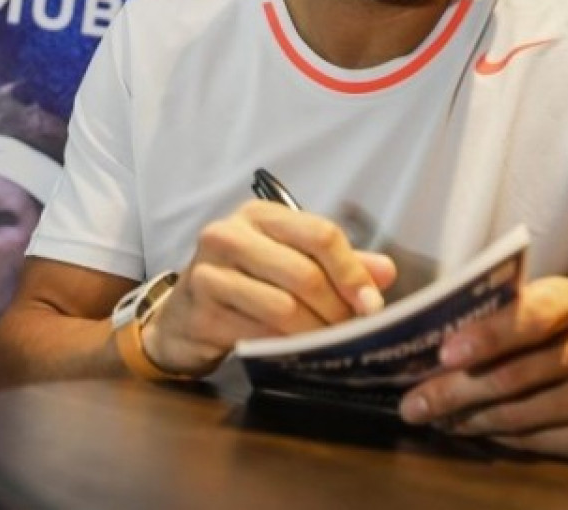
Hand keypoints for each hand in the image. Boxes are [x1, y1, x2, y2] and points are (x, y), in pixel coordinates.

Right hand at [142, 199, 395, 376]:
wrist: (181, 316)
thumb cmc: (243, 283)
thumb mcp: (288, 262)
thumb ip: (337, 264)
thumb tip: (386, 272)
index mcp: (260, 215)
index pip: (320, 233)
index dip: (352, 271)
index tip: (371, 304)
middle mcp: (229, 234)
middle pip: (304, 273)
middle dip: (336, 309)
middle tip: (351, 332)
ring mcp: (209, 271)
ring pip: (283, 307)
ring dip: (314, 332)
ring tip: (327, 345)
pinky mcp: (200, 309)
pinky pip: (257, 333)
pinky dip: (284, 346)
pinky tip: (295, 352)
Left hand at [399, 276, 567, 458]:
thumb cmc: (564, 333)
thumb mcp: (539, 307)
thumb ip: (494, 315)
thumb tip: (424, 342)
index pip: (530, 316)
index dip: (487, 336)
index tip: (445, 354)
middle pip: (515, 375)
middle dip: (454, 391)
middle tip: (412, 404)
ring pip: (521, 413)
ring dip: (468, 419)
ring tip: (433, 419)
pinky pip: (537, 441)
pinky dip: (497, 437)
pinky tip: (471, 430)